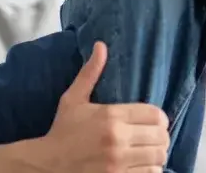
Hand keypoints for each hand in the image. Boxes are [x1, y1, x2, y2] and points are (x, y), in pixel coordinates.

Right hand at [35, 41, 170, 171]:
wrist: (44, 166)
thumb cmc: (62, 132)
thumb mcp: (73, 100)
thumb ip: (90, 73)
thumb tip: (101, 45)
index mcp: (111, 116)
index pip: (155, 114)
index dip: (160, 119)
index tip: (155, 122)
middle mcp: (117, 139)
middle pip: (161, 136)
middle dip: (161, 137)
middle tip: (154, 138)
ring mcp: (118, 163)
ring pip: (158, 156)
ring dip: (157, 154)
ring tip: (150, 152)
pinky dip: (151, 170)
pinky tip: (143, 166)